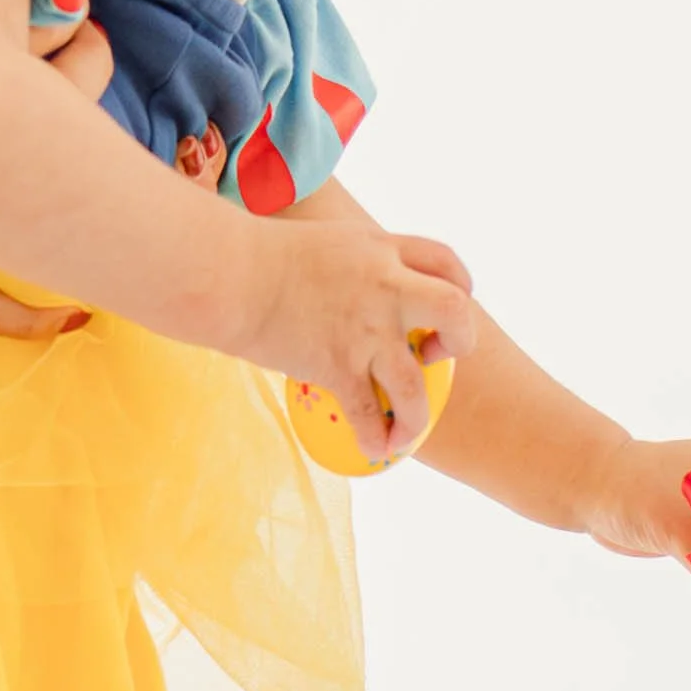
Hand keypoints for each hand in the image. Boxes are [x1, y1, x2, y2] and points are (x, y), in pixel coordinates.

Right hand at [250, 215, 477, 464]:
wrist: (228, 275)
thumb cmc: (262, 257)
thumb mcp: (330, 242)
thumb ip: (360, 262)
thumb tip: (365, 287)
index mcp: (382, 250)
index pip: (446, 262)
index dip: (461, 287)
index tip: (446, 313)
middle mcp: (384, 287)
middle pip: (456, 310)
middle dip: (462, 339)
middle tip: (439, 356)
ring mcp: (364, 329)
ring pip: (416, 383)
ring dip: (417, 416)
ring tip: (408, 431)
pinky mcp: (336, 365)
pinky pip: (368, 414)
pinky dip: (376, 438)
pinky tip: (375, 449)